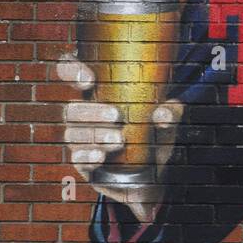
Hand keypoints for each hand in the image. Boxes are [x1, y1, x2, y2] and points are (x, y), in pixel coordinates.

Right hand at [58, 55, 182, 223]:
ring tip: (119, 140)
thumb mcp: (167, 121)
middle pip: (72, 109)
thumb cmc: (153, 135)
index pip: (72, 74)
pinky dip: (87, 156)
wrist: (152, 172)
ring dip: (95, 135)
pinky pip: (76, 158)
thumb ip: (170, 112)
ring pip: (73, 133)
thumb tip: (163, 114)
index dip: (71, 71)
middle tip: (117, 116)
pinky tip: (101, 157)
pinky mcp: (84, 162)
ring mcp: (82, 139)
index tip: (88, 79)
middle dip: (92, 112)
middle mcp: (85, 116)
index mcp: (99, 95)